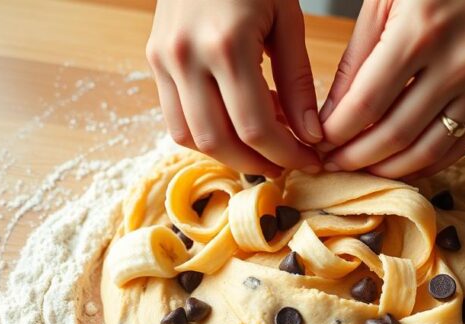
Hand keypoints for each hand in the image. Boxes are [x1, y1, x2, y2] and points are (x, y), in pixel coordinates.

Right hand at [146, 0, 322, 175]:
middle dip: (256, 162)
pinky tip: (238, 121)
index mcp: (225, 45)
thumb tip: (311, 136)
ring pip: (189, 137)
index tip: (309, 160)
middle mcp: (185, 57)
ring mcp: (163, 59)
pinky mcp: (153, 59)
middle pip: (217, 141)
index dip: (285, 154)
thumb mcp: (287, 20)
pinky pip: (176, 116)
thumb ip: (299, 81)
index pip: (254, 127)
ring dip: (227, 152)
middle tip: (287, 163)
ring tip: (263, 146)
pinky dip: (207, 131)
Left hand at [319, 0, 464, 178]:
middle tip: (331, 163)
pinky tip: (401, 165)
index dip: (337, 133)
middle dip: (356, 157)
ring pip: (428, 149)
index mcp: (420, 32)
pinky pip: (460, 145)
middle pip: (395, 133)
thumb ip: (356, 60)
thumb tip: (331, 116)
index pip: (367, 103)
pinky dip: (427, 163)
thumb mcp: (383, 0)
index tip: (317, 144)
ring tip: (361, 169)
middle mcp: (457, 62)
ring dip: (389, 168)